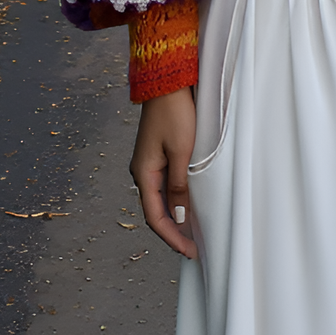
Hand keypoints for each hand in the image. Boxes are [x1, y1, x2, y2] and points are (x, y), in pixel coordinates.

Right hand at [130, 87, 197, 258]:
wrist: (167, 83)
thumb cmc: (175, 114)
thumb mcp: (181, 152)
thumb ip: (178, 185)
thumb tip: (177, 216)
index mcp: (143, 173)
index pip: (154, 217)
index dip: (172, 237)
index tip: (189, 251)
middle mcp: (142, 171)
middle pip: (155, 211)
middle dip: (173, 232)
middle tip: (193, 248)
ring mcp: (148, 163)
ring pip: (159, 199)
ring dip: (174, 217)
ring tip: (192, 233)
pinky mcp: (157, 155)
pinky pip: (164, 186)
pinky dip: (175, 200)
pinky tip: (187, 206)